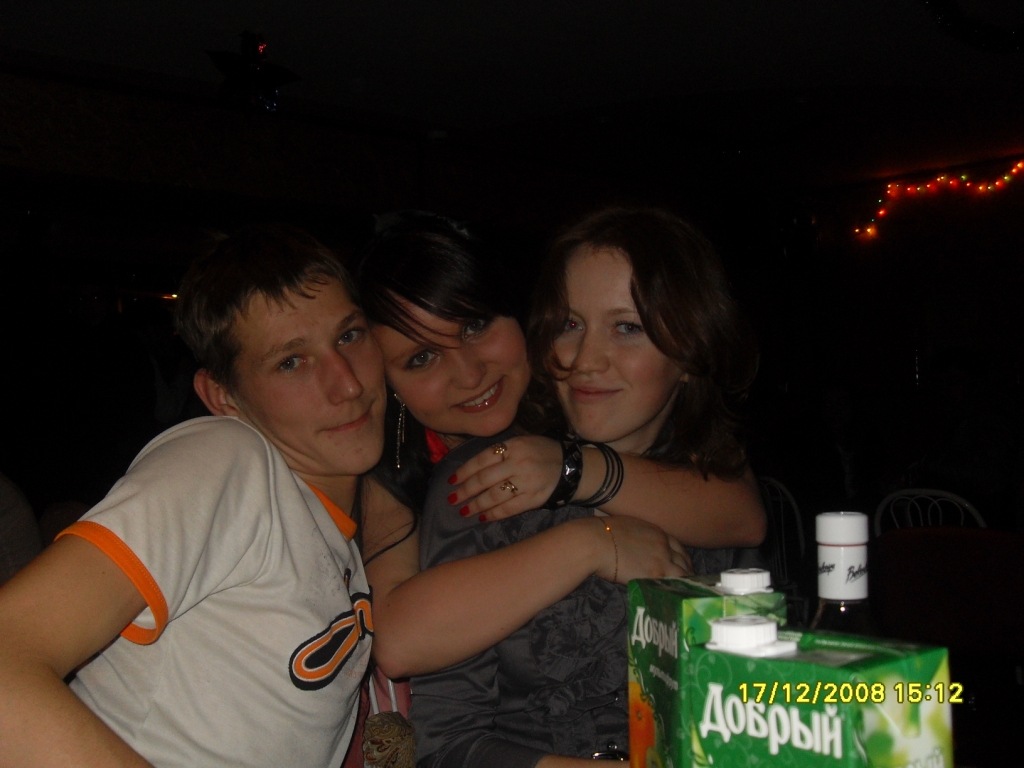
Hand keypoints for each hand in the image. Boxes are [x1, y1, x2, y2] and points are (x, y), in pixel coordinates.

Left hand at [447, 435, 561, 520]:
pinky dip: (494, 514)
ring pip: (495, 496)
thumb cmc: (541, 452)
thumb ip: (500, 452)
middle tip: (453, 499)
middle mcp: (518, 463)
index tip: (452, 481)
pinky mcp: (533, 499)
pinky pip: (509, 508)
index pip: (482, 459)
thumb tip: (471, 467)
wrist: (571, 467)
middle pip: (485, 479)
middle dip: (466, 490)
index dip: (464, 471)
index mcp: (513, 446)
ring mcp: (526, 482)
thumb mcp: (522, 442)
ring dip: (476, 505)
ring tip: (464, 511)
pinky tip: (483, 517)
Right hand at [591, 516, 691, 583]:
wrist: (596, 542)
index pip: (678, 546)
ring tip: (684, 592)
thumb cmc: (603, 534)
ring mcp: (662, 560)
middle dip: (687, 570)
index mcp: (657, 532)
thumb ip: (639, 536)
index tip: (682, 565)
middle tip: (687, 581)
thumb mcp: (628, 527)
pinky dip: (677, 589)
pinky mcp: (655, 574)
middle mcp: (663, 545)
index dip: (682, 557)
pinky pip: (673, 583)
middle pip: (684, 560)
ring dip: (685, 582)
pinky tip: (677, 596)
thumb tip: (635, 544)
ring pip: (683, 573)